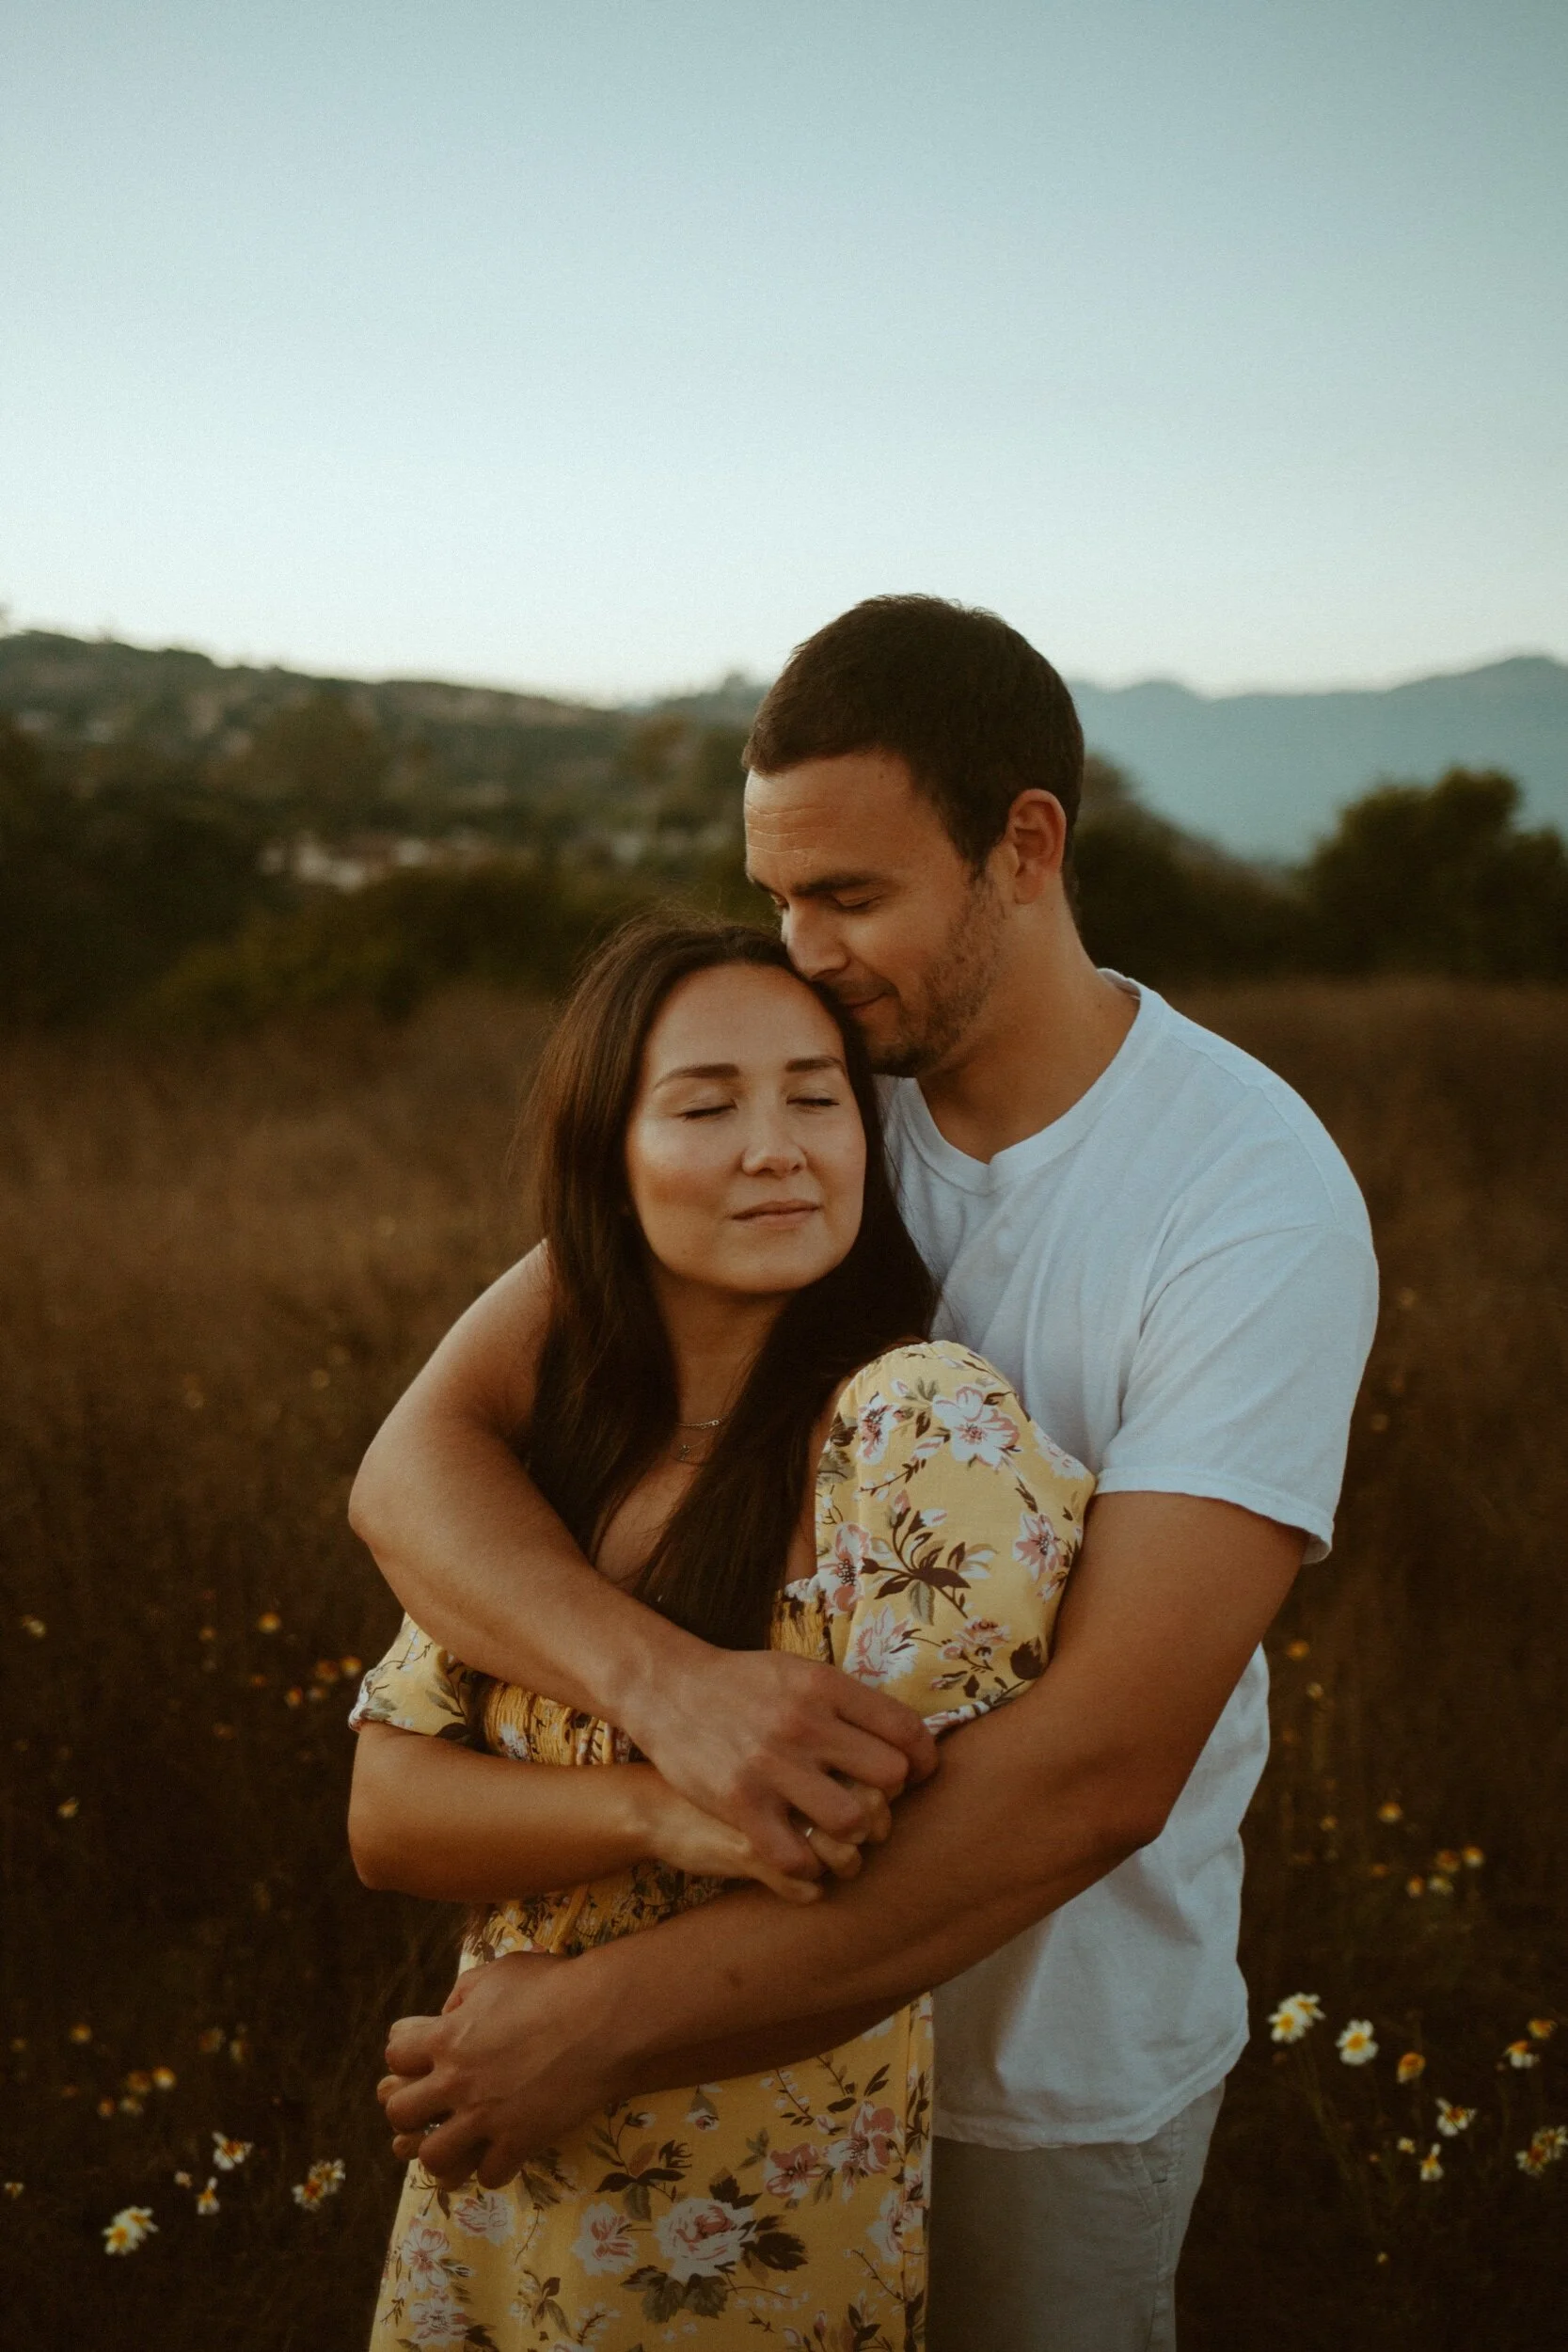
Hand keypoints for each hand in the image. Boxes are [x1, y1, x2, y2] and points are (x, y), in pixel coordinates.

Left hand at [379, 1950, 614, 2188]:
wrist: (604, 2019)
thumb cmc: (555, 1985)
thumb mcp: (500, 1972)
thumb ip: (464, 1992)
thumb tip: (448, 2012)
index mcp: (446, 2036)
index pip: (394, 2054)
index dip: (408, 2055)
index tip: (427, 2056)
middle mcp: (456, 2081)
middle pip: (400, 2113)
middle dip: (412, 2110)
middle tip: (438, 2104)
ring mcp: (485, 2117)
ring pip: (433, 2158)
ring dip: (444, 2151)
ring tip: (462, 2141)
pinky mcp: (518, 2142)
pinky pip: (487, 2176)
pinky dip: (494, 2167)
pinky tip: (506, 2150)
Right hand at [625, 1646, 937, 1880]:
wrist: (667, 1689)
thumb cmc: (743, 1683)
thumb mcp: (800, 1672)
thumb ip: (850, 1702)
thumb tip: (908, 1736)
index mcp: (824, 1686)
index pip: (905, 1730)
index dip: (924, 1758)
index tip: (919, 1773)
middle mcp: (803, 1723)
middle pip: (889, 1778)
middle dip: (890, 1799)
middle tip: (875, 1806)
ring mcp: (770, 1765)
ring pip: (850, 1822)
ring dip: (854, 1838)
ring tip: (844, 1839)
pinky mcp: (739, 1803)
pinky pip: (796, 1856)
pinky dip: (809, 1866)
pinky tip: (804, 1856)